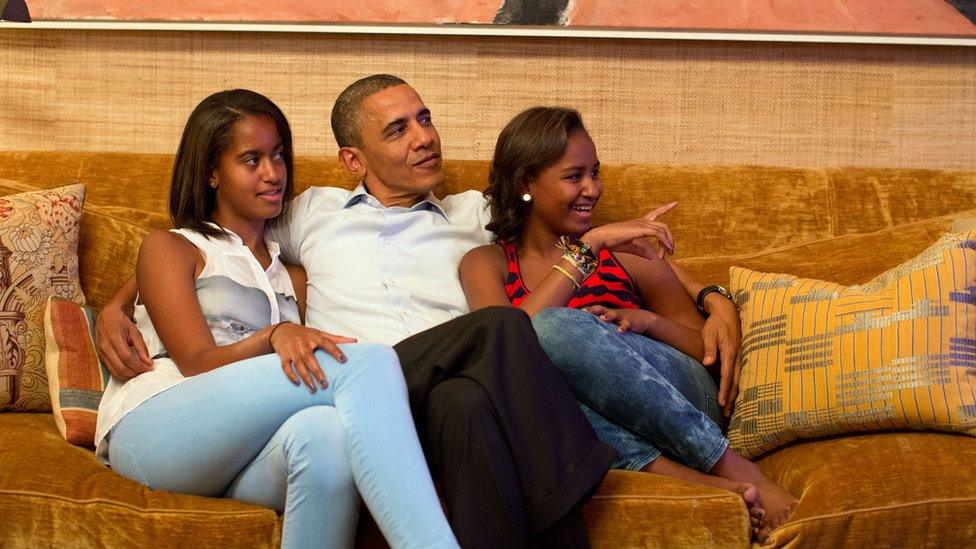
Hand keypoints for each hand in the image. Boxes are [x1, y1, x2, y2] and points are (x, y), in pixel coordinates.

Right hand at [96, 303, 152, 380]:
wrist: (107, 317)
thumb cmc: (122, 323)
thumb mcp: (135, 332)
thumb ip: (142, 348)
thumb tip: (149, 362)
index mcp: (114, 339)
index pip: (127, 358)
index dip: (139, 366)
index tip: (150, 367)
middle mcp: (105, 348)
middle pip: (120, 368)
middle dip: (135, 373)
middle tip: (146, 371)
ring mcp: (101, 354)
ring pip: (115, 372)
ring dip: (129, 376)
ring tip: (140, 372)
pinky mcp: (100, 357)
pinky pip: (111, 371)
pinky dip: (122, 374)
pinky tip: (131, 372)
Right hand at [269, 322, 356, 392]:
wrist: (282, 331)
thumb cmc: (305, 334)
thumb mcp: (320, 333)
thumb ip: (337, 339)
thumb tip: (355, 341)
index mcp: (314, 337)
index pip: (327, 343)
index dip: (336, 351)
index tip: (344, 360)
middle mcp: (303, 343)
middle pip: (310, 359)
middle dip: (317, 372)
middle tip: (325, 384)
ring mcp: (292, 350)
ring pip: (298, 365)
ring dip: (305, 378)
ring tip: (313, 389)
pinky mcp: (284, 356)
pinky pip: (286, 367)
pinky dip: (291, 375)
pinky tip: (298, 384)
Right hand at [582, 202, 675, 259]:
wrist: (602, 238)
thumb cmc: (612, 242)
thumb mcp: (629, 247)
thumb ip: (640, 251)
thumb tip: (651, 257)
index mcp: (639, 223)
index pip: (656, 213)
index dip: (666, 208)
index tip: (675, 203)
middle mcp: (642, 221)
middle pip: (664, 227)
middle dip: (670, 239)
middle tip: (670, 252)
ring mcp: (642, 224)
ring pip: (663, 230)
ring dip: (668, 243)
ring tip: (667, 254)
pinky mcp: (641, 229)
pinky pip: (658, 234)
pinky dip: (664, 242)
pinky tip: (665, 250)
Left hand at [587, 305, 658, 334]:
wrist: (642, 318)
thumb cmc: (622, 320)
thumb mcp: (611, 320)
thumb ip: (600, 323)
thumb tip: (586, 329)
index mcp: (606, 313)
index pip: (594, 310)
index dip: (586, 310)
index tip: (575, 313)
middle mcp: (612, 313)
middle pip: (601, 309)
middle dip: (593, 310)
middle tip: (584, 312)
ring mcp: (621, 316)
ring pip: (613, 314)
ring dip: (608, 316)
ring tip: (602, 319)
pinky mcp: (630, 322)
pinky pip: (626, 324)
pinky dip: (623, 327)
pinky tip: (620, 331)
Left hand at [700, 294, 742, 416]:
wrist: (727, 311)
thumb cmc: (715, 323)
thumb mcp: (709, 333)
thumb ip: (709, 348)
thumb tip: (708, 363)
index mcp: (729, 352)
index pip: (726, 375)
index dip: (724, 390)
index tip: (720, 402)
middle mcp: (737, 356)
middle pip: (735, 381)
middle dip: (731, 398)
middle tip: (726, 413)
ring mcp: (740, 356)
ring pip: (739, 379)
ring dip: (735, 394)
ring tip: (730, 408)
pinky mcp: (740, 356)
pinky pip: (739, 374)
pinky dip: (737, 386)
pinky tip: (734, 394)